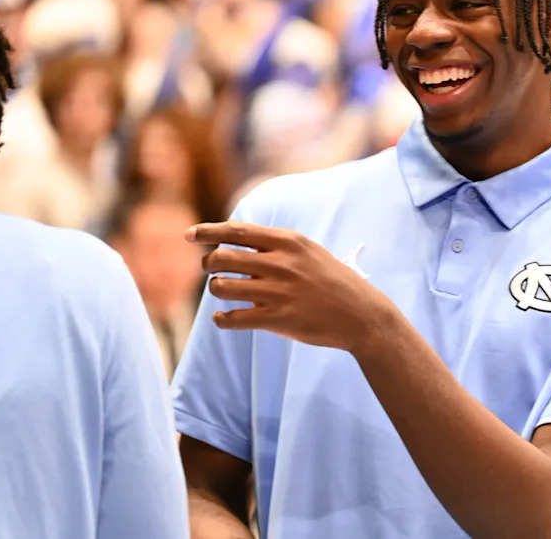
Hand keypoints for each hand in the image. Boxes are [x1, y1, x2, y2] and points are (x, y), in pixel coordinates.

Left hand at [187, 221, 400, 353]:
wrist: (361, 314)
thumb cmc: (333, 281)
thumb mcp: (309, 251)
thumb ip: (276, 245)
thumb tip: (236, 239)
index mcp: (288, 242)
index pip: (236, 231)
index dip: (208, 232)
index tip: (189, 235)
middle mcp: (280, 263)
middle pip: (222, 257)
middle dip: (209, 264)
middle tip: (214, 271)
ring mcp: (278, 292)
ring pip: (221, 287)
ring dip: (216, 290)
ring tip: (226, 293)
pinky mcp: (278, 319)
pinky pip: (233, 318)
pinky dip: (222, 319)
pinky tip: (224, 319)